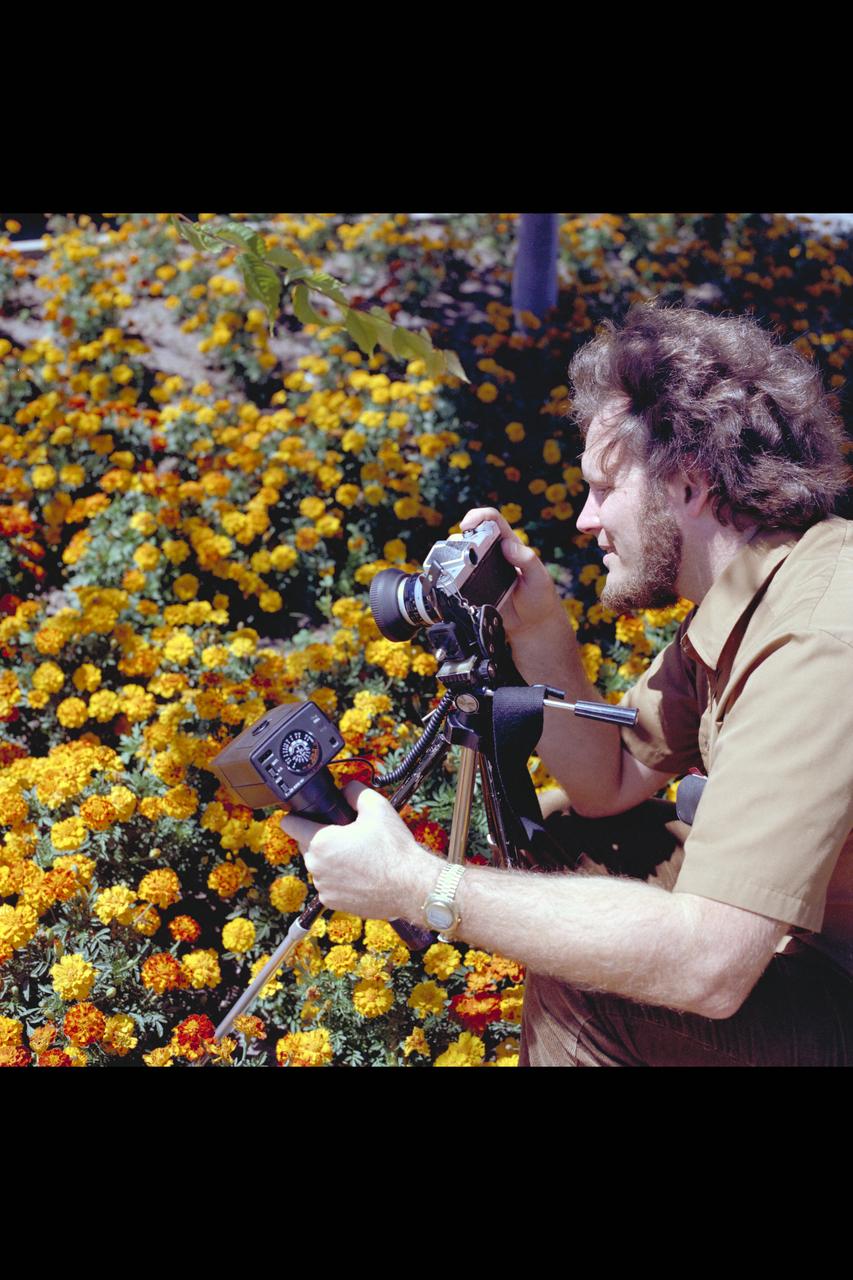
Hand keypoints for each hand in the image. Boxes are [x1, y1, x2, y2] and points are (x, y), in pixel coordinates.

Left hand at [280, 781, 436, 921]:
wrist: (410, 887)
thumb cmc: (394, 849)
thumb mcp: (377, 807)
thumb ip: (354, 791)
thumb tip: (345, 789)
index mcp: (321, 842)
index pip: (290, 824)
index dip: (297, 815)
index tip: (304, 814)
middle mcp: (316, 867)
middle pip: (306, 844)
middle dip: (321, 837)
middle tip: (347, 834)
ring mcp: (323, 887)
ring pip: (318, 865)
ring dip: (331, 859)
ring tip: (358, 856)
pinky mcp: (332, 902)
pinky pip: (328, 884)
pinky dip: (339, 878)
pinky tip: (360, 873)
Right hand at [459, 507, 567, 643]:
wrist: (533, 624)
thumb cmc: (540, 597)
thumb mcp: (538, 577)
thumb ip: (526, 559)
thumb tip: (507, 544)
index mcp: (509, 544)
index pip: (492, 520)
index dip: (478, 516)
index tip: (467, 525)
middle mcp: (493, 554)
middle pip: (470, 535)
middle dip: (459, 538)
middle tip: (460, 551)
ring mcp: (482, 570)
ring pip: (460, 555)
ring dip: (452, 556)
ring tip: (452, 566)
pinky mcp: (474, 587)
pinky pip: (458, 577)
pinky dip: (450, 575)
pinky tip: (449, 581)